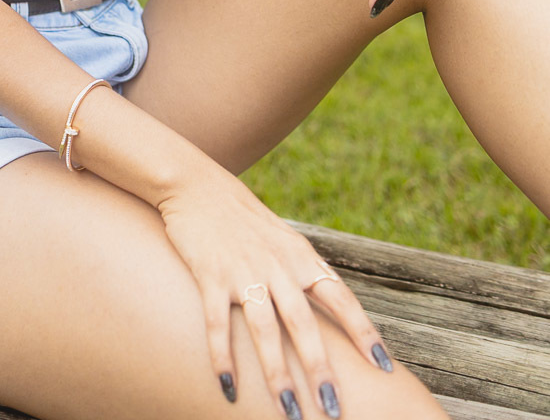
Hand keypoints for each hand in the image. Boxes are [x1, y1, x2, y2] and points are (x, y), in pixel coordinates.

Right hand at [157, 166, 392, 412]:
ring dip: (278, 375)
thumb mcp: (283, 238)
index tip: (383, 366)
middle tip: (333, 410)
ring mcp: (243, 271)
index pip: (340, 298)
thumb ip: (304, 270)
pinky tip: (229, 387)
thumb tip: (333, 302)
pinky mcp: (210, 275)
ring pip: (265, 330)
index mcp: (300, 257)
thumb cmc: (243, 217)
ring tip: (289, 412)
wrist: (197, 184)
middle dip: (320, 370)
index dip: (363, 332)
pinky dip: (223, 357)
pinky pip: (218, 323)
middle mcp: (276, 265)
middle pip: (304, 324)